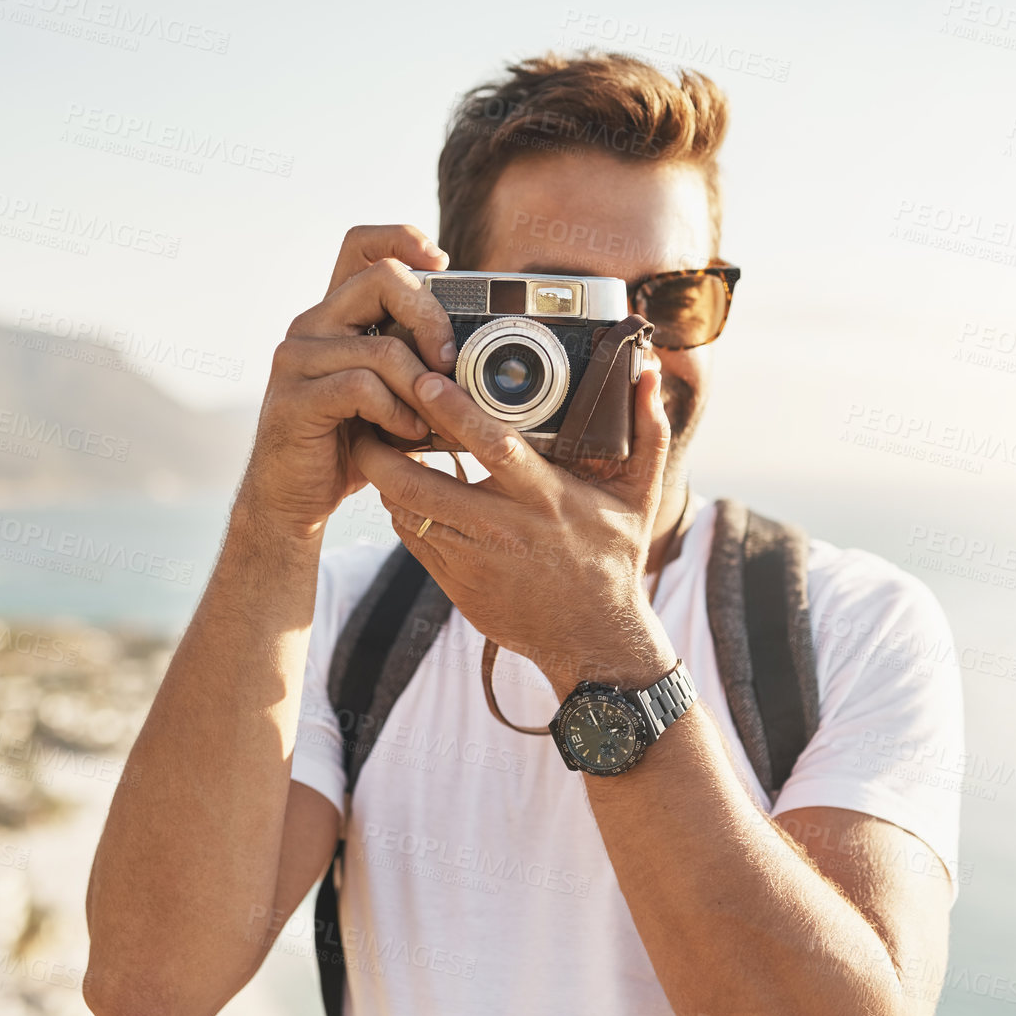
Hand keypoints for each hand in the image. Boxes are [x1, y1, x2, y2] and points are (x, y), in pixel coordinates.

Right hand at [237, 224, 454, 541]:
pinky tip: (406, 434)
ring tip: (433, 420)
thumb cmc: (350, 445)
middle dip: (431, 319)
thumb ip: (417, 364)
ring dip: (422, 387)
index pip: (361, 245)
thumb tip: (479, 353)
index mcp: (336, 316)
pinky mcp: (294, 398)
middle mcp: (311, 325)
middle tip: (450, 363)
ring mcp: (297, 359)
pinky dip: (397, 413)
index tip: (441, 262)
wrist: (295, 499)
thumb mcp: (393, 396)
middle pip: (381, 278)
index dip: (402, 237)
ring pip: (381, 346)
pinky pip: (362, 387)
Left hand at [349, 365, 678, 697]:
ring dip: (384, 480)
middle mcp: (505, 528)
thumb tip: (650, 375)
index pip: (493, 446)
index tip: (424, 381)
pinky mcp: (457, 585)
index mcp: (546, 498)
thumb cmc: (614, 560)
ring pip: (409, 514)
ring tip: (371, 445)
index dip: (454, 412)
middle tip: (365, 416)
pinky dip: (400, 511)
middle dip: (385, 452)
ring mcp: (475, 560)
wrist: (594, 640)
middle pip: (425, 486)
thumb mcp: (640, 497)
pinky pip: (414, 541)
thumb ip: (647, 433)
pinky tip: (395, 490)